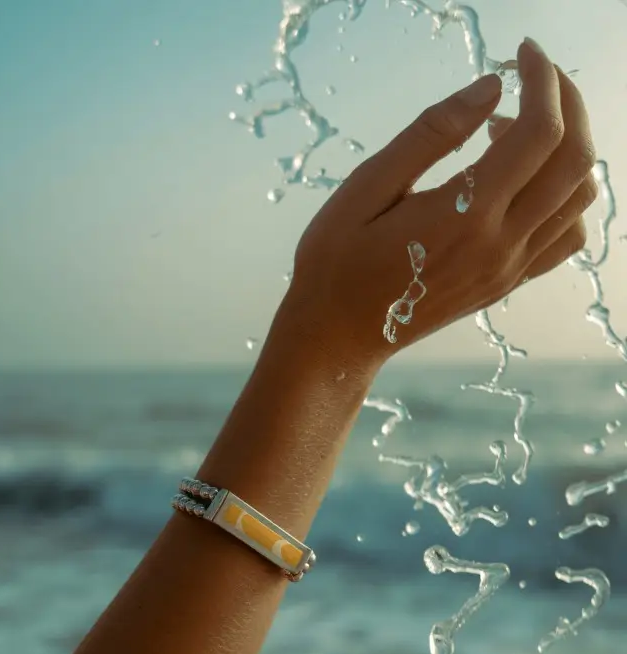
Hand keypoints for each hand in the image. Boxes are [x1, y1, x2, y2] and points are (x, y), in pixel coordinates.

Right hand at [280, 38, 596, 372]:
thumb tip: (490, 88)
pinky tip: (523, 183)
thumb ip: (430, 135)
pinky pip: (565, 237)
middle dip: (566, 102)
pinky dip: (564, 197)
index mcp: (465, 215)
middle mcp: (499, 244)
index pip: (540, 130)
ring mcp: (507, 269)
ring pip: (579, 197)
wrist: (336, 337)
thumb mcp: (365, 188)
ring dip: (565, 149)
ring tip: (511, 134)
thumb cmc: (336, 263)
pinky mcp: (504, 284)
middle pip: (575, 158)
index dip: (542, 79)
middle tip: (532, 79)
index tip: (520, 54)